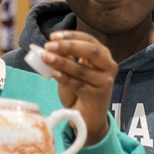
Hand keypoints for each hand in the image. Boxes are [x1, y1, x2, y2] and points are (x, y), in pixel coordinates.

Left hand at [41, 30, 115, 144]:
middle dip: (69, 46)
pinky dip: (64, 78)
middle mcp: (108, 66)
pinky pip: (78, 84)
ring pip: (82, 69)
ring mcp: (104, 82)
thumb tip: (50, 46)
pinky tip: (54, 73)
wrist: (89, 117)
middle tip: (49, 45)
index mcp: (103, 56)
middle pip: (91, 51)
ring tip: (45, 57)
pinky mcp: (97, 95)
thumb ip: (67, 58)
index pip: (89, 40)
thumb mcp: (73, 70)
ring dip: (61, 62)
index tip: (53, 36)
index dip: (71, 36)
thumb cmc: (81, 90)